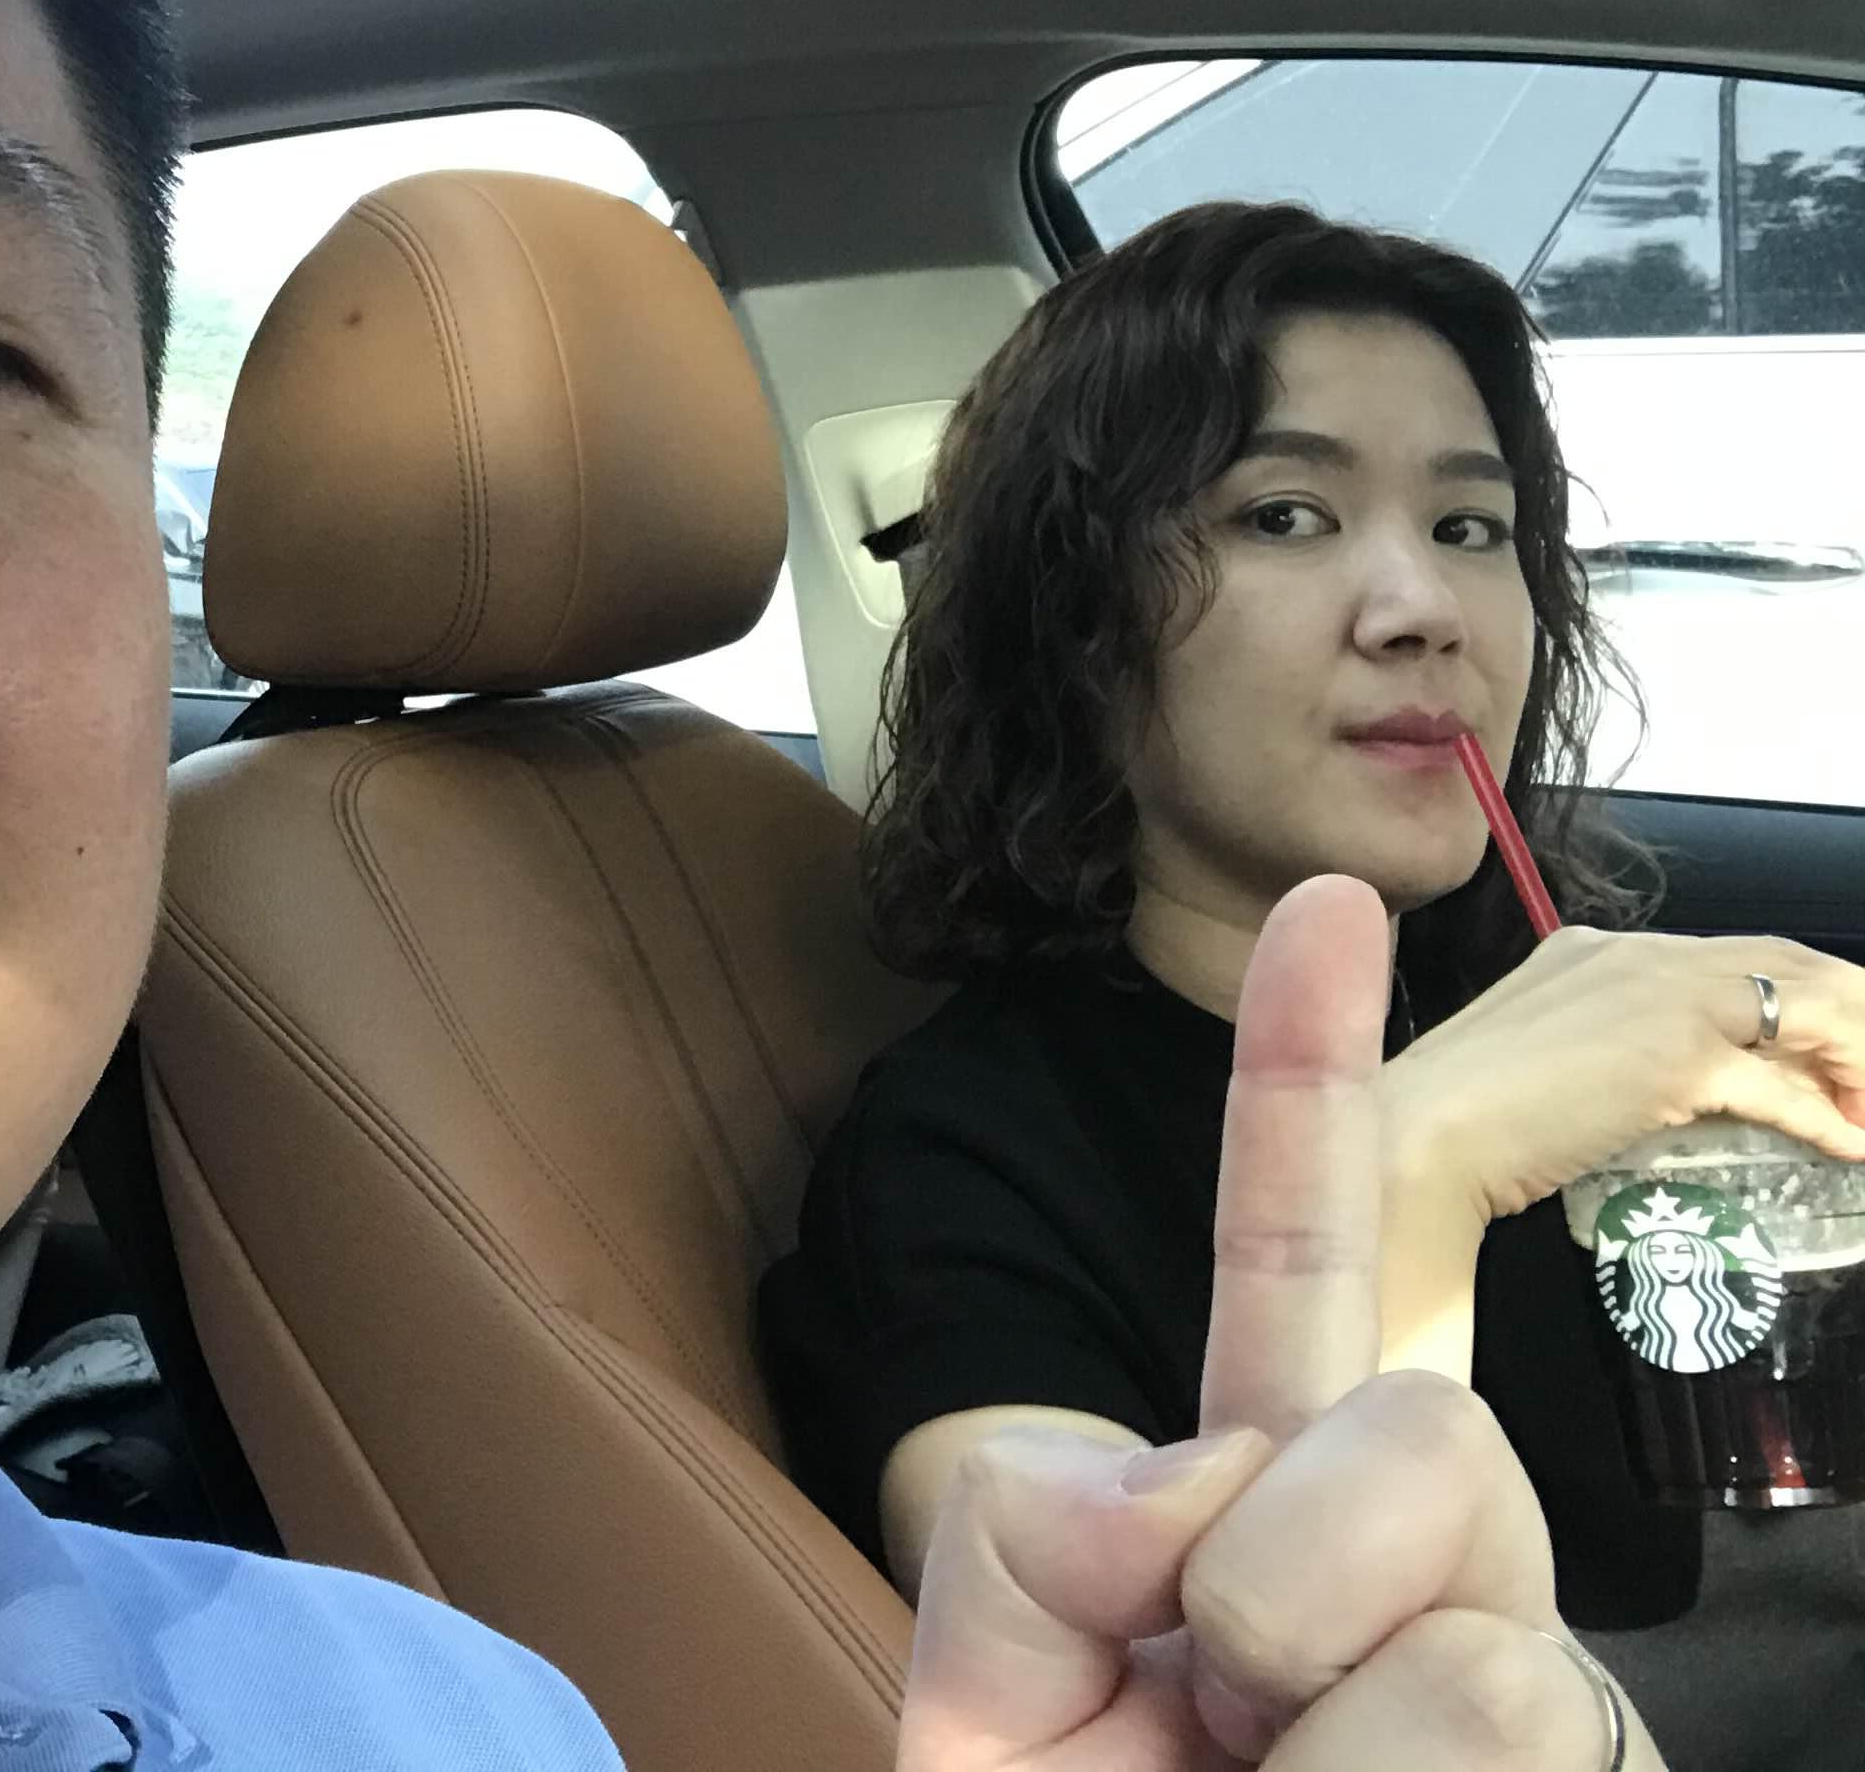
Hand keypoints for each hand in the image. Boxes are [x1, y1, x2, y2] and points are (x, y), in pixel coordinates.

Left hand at [897, 877, 1653, 1771]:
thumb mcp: (983, 1712)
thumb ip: (1026, 1548)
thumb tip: (1188, 1484)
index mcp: (1252, 1504)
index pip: (1285, 1259)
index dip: (1301, 1074)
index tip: (1325, 889)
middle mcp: (1417, 1560)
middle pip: (1414, 1426)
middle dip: (1275, 1577)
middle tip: (1209, 1722)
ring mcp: (1528, 1678)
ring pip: (1463, 1599)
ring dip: (1312, 1732)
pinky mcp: (1589, 1764)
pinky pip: (1486, 1714)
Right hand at [1386, 928, 1864, 1232]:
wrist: (1419, 1137)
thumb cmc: (1460, 1113)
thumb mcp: (1545, 1061)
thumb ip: (1609, 1057)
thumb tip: (1668, 1094)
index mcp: (1597, 949)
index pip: (1733, 957)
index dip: (1801, 999)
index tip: (1832, 1052)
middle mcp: (1636, 955)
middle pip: (1789, 965)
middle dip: (1853, 1017)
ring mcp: (1659, 999)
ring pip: (1804, 1008)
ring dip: (1858, 1060)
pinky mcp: (1677, 1059)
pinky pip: (1782, 1087)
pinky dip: (1826, 1118)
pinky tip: (1848, 1147)